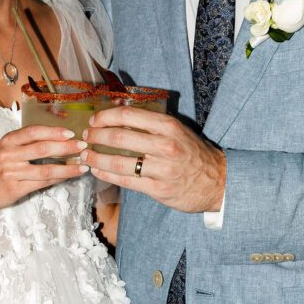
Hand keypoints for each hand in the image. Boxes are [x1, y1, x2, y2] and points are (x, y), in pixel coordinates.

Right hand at [0, 125, 87, 215]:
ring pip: (45, 169)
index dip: (53, 131)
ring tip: (83, 166)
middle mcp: (9, 154)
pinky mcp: (15, 188)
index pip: (34, 132)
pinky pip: (41, 183)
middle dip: (66, 147)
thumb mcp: (6, 148)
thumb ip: (26, 143)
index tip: (71, 133)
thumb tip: (56, 138)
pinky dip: (58, 179)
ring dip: (67, 168)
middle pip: (42, 149)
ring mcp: (12, 172)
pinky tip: (69, 176)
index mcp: (8, 140)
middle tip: (83, 147)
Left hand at [81, 107, 225, 212]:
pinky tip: (97, 170)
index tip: (94, 120)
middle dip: (96, 136)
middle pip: (119, 138)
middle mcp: (164, 146)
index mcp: (168, 126)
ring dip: (97, 158)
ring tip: (86, 155)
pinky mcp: (158, 189)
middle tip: (86, 137)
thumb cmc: (193, 153)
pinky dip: (107, 175)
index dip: (105, 117)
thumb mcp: (177, 131)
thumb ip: (151, 123)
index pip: (128, 116)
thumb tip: (118, 114)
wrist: (217, 181)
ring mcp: (161, 169)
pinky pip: (126, 181)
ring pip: (119, 162)